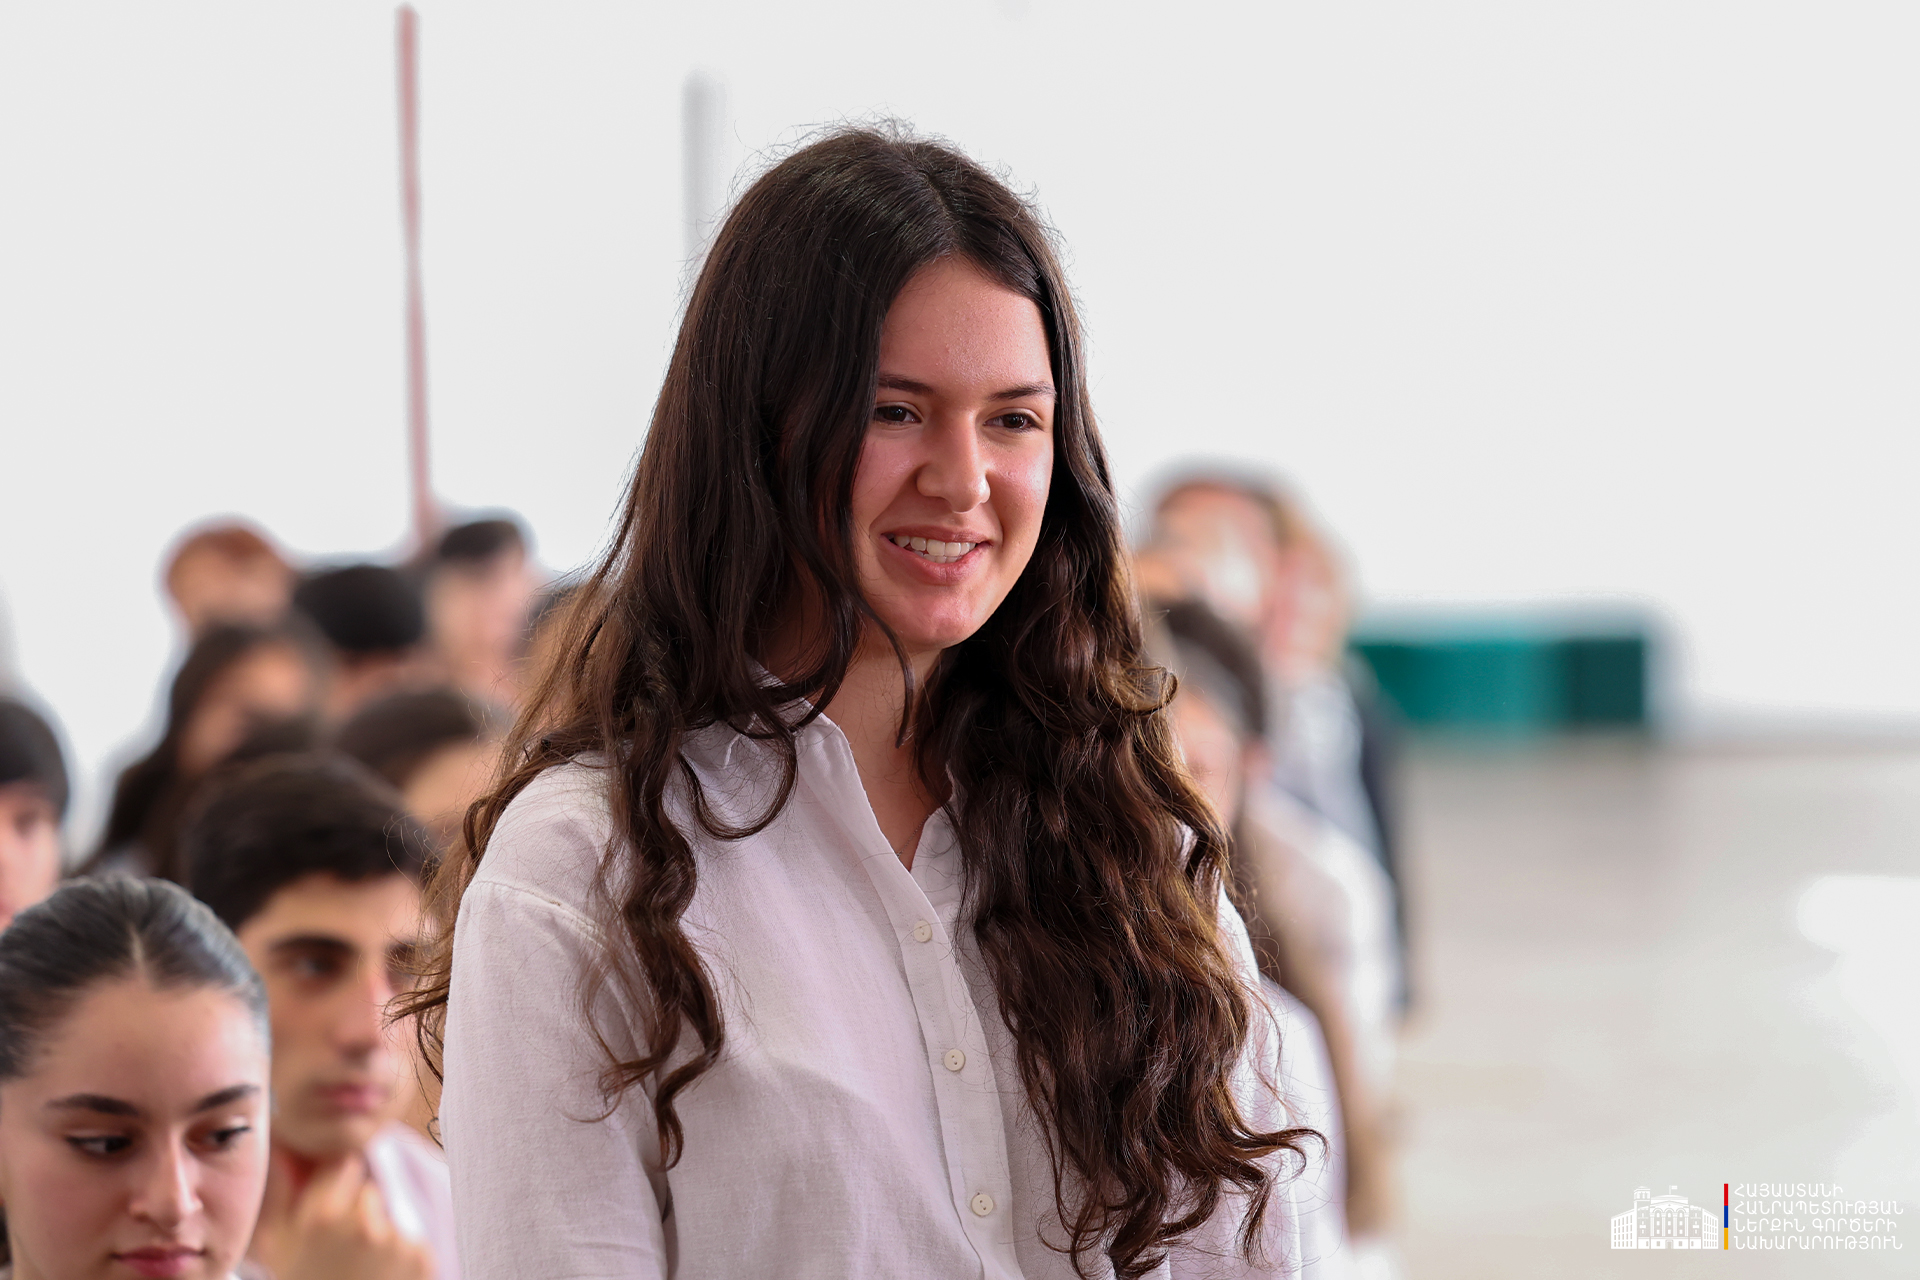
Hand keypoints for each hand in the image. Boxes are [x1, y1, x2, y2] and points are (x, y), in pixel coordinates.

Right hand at [251, 1150, 433, 1279]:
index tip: (334, 1202)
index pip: (342, 1165)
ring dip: (380, 1236)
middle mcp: (360, 1222)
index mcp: (319, 1218)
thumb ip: (280, 1196)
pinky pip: (410, 1240)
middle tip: (343, 1253)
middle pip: (368, 1192)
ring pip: (390, 1218)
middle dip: (359, 1214)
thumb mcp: (277, 1250)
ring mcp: (395, 1238)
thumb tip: (284, 1152)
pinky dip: (401, 1257)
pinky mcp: (422, 1255)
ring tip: (361, 1271)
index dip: (338, 1184)